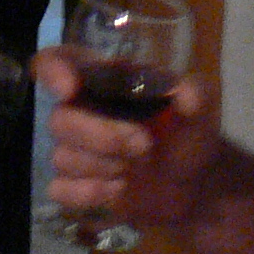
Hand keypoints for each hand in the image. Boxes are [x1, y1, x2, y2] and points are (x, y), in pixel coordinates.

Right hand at [35, 51, 219, 234]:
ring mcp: (75, 150)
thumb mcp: (201, 111)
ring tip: (136, 169)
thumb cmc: (189, 135)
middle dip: (103, 136)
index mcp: (104, 80)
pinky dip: (89, 193)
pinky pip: (60, 190)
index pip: (59, 61)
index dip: (52, 70)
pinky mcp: (75, 186)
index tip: (69, 88)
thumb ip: (195, 95)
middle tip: (143, 146)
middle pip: (59, 119)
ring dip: (104, 167)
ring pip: (61, 157)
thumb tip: (185, 92)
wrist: (194, 186)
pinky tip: (119, 190)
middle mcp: (81, 110)